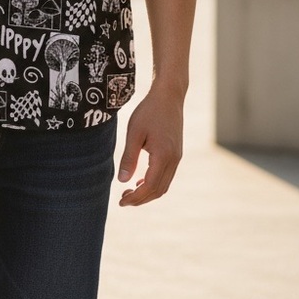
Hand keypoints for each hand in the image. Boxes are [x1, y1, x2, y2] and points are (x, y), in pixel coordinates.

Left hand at [117, 85, 183, 206]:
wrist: (169, 96)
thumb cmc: (149, 111)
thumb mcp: (134, 133)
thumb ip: (129, 158)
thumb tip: (122, 181)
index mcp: (163, 156)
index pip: (150, 187)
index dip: (136, 198)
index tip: (121, 202)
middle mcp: (174, 160)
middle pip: (159, 190)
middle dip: (141, 199)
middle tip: (123, 200)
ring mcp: (177, 157)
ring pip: (164, 185)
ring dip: (148, 193)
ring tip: (130, 192)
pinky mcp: (177, 153)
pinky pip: (167, 176)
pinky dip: (154, 183)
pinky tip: (141, 180)